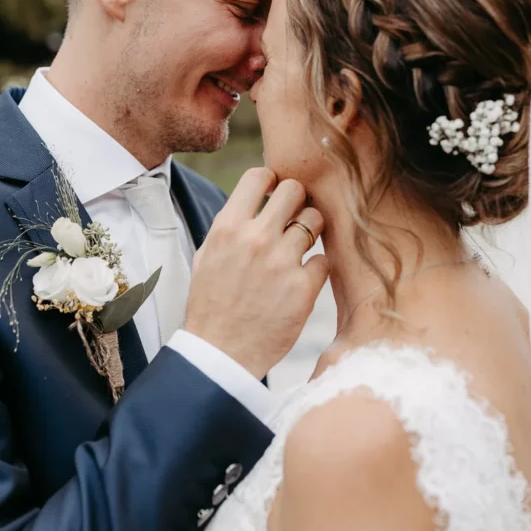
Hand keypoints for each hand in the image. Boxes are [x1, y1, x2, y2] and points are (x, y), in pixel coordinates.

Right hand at [185, 168, 327, 379]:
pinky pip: (324, 258)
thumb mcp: (207, 256)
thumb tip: (255, 199)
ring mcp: (282, 262)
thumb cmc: (211, 304)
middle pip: (294, 189)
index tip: (273, 195)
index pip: (259, 176)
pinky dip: (316, 267)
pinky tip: (301, 280)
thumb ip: (231, 226)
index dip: (271, 181)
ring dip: (311, 232)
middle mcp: (255, 238)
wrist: (220, 354)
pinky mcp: (304, 287)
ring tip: (299, 250)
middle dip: (296, 201)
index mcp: (227, 228)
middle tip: (292, 219)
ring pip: (316, 220)